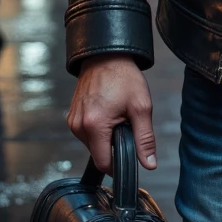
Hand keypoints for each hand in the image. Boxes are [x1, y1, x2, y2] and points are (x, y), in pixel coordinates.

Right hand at [68, 55, 156, 171]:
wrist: (106, 56)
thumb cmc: (123, 77)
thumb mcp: (141, 107)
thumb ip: (145, 138)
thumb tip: (149, 164)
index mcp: (94, 125)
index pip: (103, 163)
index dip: (118, 165)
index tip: (130, 157)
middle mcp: (78, 126)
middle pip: (98, 153)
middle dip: (113, 146)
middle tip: (126, 124)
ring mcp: (73, 121)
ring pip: (92, 144)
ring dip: (106, 137)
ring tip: (116, 115)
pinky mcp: (72, 116)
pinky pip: (86, 133)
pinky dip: (98, 129)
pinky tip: (107, 112)